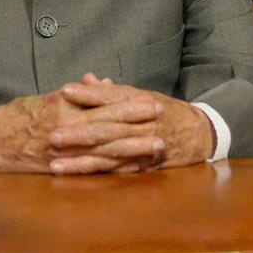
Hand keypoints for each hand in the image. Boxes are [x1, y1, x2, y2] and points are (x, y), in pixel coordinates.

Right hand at [0, 83, 161, 173]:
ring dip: (134, 147)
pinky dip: (114, 168)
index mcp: (62, 105)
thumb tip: (105, 84)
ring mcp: (63, 150)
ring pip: (105, 148)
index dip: (129, 103)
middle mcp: (65, 127)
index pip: (102, 103)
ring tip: (157, 146)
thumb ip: (78, 95)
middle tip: (163, 118)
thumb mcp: (46, 99)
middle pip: (109, 125)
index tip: (151, 101)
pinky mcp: (60, 167)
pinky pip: (92, 168)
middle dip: (137, 122)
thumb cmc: (17, 117)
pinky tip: (132, 169)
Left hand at [48, 73, 215, 173]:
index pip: (112, 96)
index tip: (64, 91)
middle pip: (107, 128)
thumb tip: (85, 78)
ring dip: (80, 161)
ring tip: (55, 163)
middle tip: (52, 134)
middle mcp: (142, 125)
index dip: (88, 94)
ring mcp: (142, 148)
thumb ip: (111, 91)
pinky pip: (116, 170)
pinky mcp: (143, 166)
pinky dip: (95, 173)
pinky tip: (75, 175)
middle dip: (78, 133)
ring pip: (108, 154)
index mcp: (140, 102)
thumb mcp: (141, 94)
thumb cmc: (164, 111)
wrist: (199, 133)